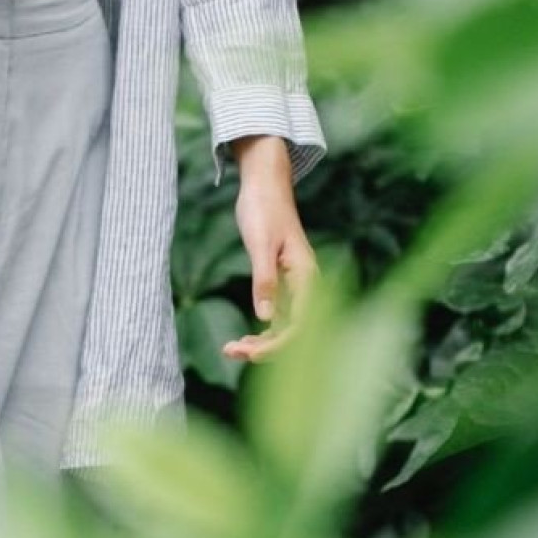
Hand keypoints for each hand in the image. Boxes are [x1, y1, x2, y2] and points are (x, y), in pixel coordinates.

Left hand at [222, 135, 317, 363]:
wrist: (264, 184)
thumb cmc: (264, 209)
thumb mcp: (260, 244)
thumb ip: (264, 280)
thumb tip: (265, 318)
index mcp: (306, 276)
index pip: (299, 323)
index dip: (277, 344)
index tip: (251, 353)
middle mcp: (305, 285)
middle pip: (294, 330)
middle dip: (266, 348)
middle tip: (231, 352)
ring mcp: (295, 286)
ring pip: (284, 327)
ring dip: (262, 343)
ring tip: (231, 349)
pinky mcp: (283, 283)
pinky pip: (277, 316)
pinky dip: (262, 331)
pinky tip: (242, 339)